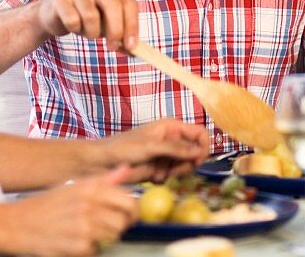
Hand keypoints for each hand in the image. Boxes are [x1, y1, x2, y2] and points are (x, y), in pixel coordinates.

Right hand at [6, 165, 137, 255]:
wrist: (16, 224)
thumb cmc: (45, 205)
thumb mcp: (73, 185)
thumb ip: (103, 179)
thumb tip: (126, 168)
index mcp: (91, 188)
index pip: (130, 201)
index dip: (133, 210)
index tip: (129, 213)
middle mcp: (89, 206)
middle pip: (124, 221)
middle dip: (120, 225)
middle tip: (108, 225)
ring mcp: (84, 228)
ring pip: (113, 237)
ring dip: (105, 237)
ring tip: (88, 231)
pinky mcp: (78, 247)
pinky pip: (96, 250)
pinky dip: (89, 249)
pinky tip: (74, 240)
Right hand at [38, 0, 138, 50]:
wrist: (53, 15)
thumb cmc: (86, 19)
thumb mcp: (106, 26)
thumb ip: (121, 37)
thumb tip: (136, 52)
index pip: (129, 3)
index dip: (132, 25)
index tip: (132, 46)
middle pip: (113, 5)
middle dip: (115, 30)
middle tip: (112, 47)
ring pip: (91, 16)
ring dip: (91, 32)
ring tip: (87, 32)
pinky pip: (73, 20)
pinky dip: (75, 29)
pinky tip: (72, 26)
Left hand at [93, 119, 209, 181]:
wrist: (101, 164)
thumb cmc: (123, 148)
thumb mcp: (151, 146)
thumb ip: (176, 149)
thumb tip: (200, 152)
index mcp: (171, 127)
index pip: (199, 133)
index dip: (203, 146)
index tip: (198, 160)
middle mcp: (171, 140)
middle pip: (194, 152)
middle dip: (187, 163)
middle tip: (175, 171)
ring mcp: (166, 155)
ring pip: (185, 166)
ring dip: (176, 172)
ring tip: (160, 173)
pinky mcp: (159, 169)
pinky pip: (173, 175)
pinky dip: (165, 178)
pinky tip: (152, 176)